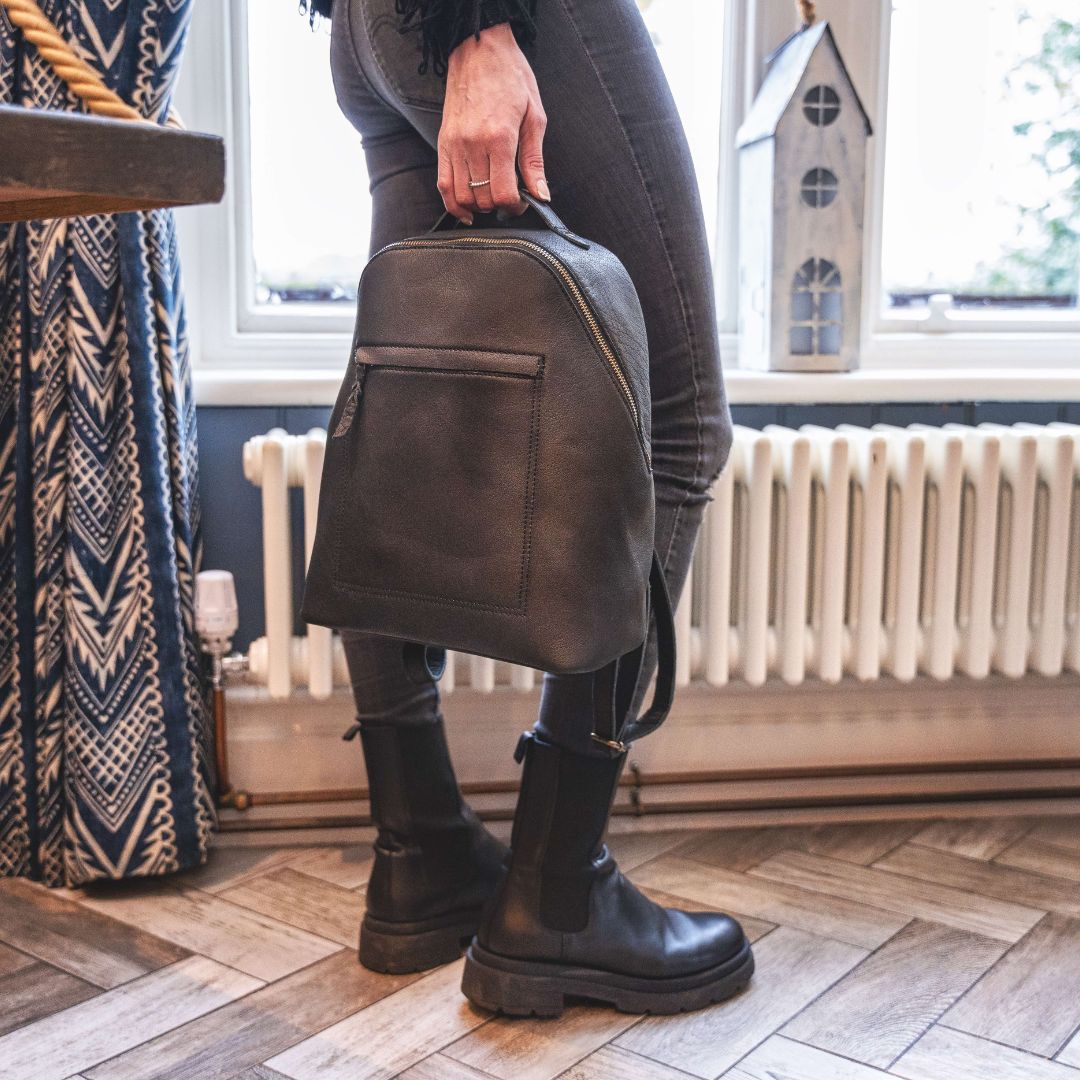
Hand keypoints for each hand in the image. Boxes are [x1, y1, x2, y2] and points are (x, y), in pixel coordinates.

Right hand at [438, 23, 548, 224]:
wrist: (479, 48)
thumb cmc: (510, 76)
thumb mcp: (535, 116)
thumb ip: (534, 160)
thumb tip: (541, 193)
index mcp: (499, 137)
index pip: (503, 193)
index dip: (516, 206)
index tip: (523, 201)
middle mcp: (472, 144)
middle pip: (483, 199)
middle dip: (499, 206)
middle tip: (511, 197)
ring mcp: (454, 144)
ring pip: (462, 197)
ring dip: (478, 206)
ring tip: (491, 198)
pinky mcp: (443, 142)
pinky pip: (443, 185)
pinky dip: (454, 203)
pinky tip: (467, 209)